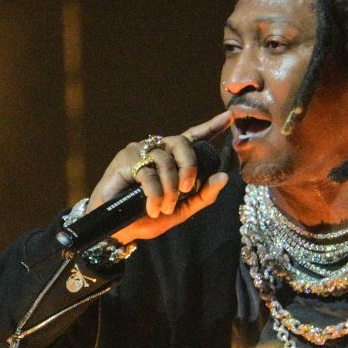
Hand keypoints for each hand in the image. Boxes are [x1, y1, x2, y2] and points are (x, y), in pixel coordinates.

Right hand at [93, 110, 232, 244]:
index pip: (193, 138)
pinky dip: (154, 193)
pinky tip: (150, 207)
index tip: (229, 117)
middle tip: (185, 189)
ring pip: (165, 160)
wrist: (119, 230)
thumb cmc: (147, 218)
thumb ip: (204, 195)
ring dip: (168, 189)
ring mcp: (140, 152)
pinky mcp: (125, 159)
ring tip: (162, 207)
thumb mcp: (182, 210)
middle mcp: (157, 151)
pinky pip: (148, 172)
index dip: (210, 127)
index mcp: (172, 160)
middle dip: (189, 167)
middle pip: (182, 143)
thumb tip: (224, 177)